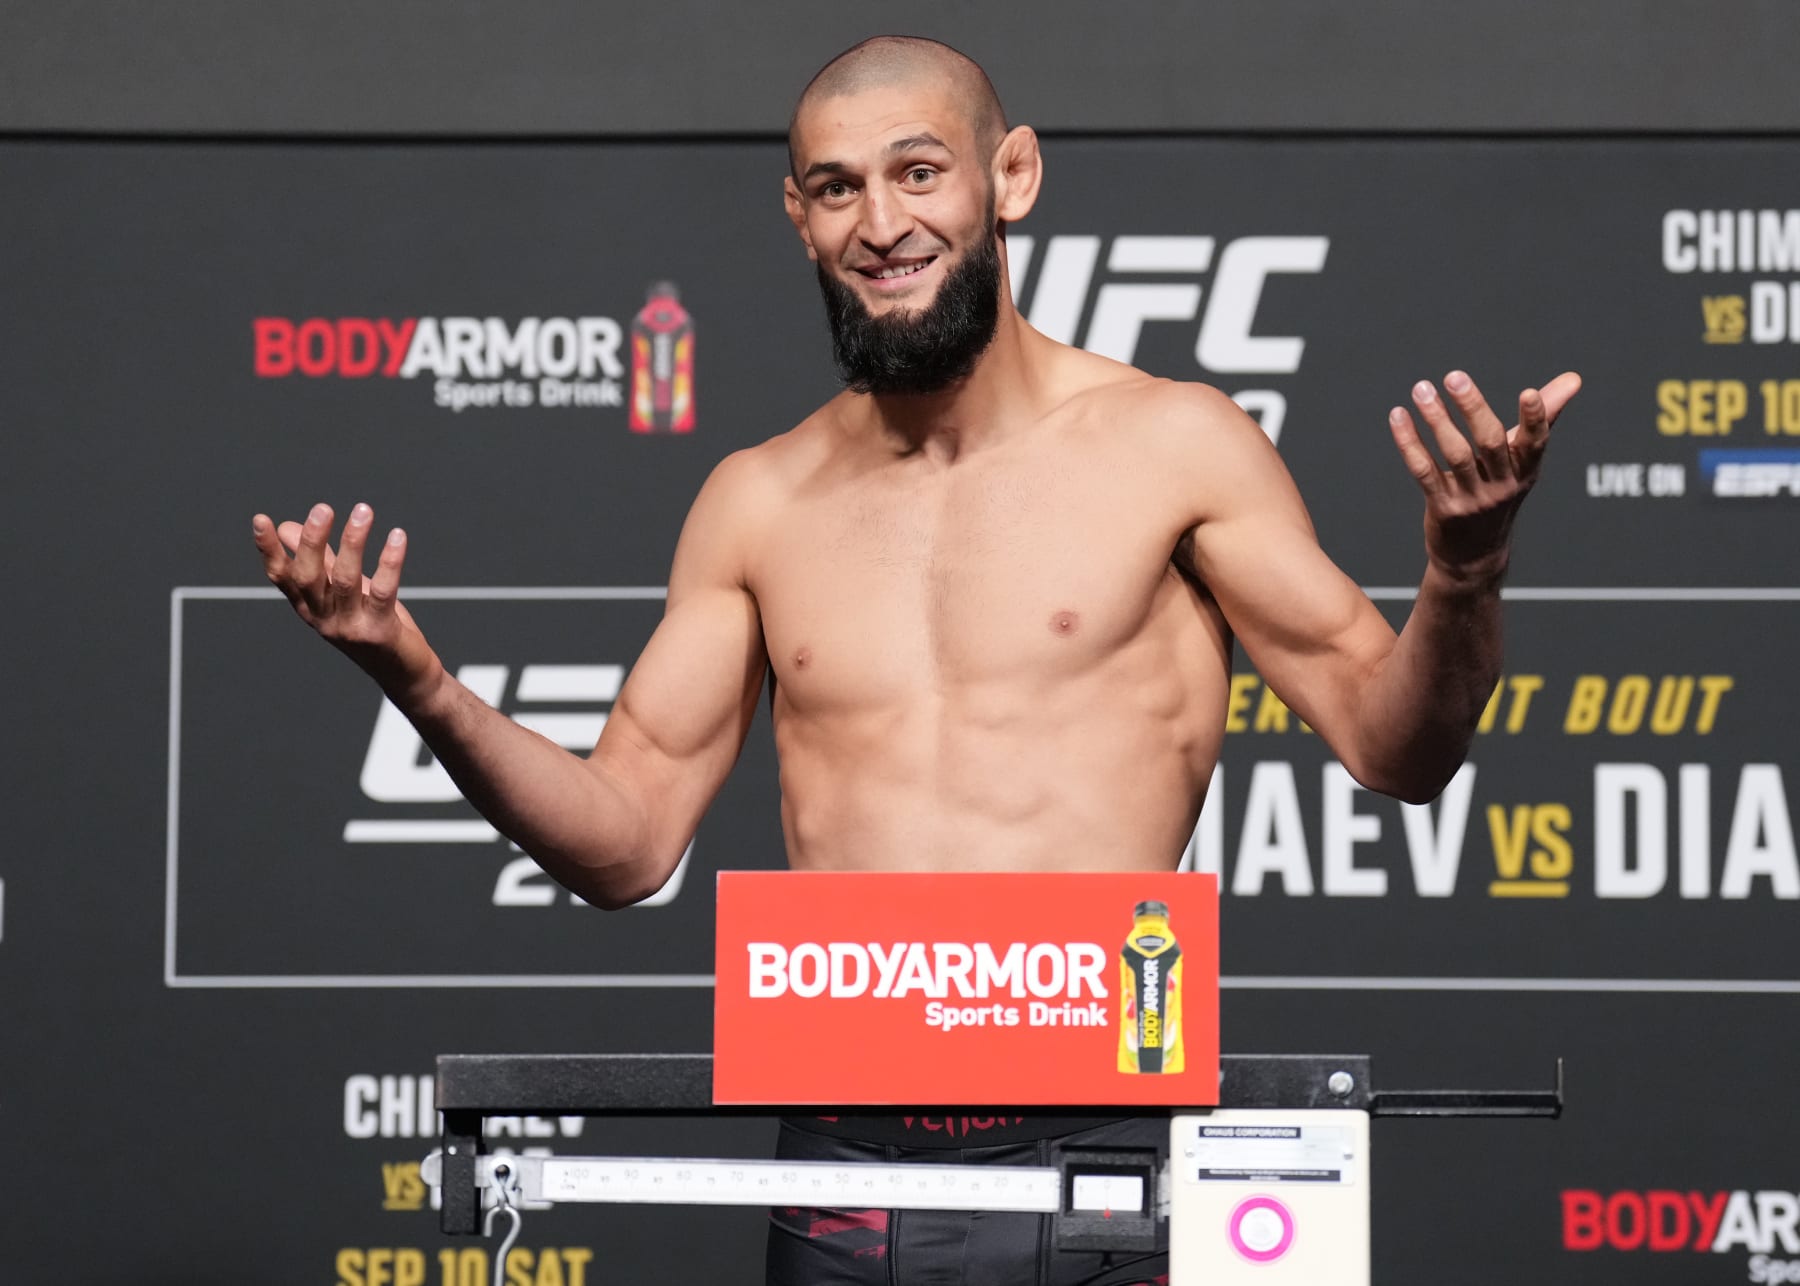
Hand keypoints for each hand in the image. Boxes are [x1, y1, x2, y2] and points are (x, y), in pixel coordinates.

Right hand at [251, 502, 440, 700]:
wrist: (403, 673)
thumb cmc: (371, 625)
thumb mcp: (341, 592)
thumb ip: (319, 561)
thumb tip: (289, 527)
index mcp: (310, 607)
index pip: (282, 577)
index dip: (269, 551)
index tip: (261, 520)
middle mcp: (324, 619)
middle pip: (308, 576)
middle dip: (312, 541)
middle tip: (323, 509)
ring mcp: (350, 627)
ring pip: (345, 579)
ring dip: (353, 542)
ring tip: (363, 511)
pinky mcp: (379, 632)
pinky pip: (384, 591)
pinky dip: (390, 562)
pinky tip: (397, 537)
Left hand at [1387, 369, 1580, 580]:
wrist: (1474, 556)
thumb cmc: (1500, 493)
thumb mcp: (1523, 461)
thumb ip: (1543, 418)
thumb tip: (1574, 379)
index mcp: (1526, 470)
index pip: (1535, 442)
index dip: (1535, 419)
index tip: (1530, 393)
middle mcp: (1502, 486)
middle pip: (1490, 442)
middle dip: (1473, 407)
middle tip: (1454, 376)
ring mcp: (1472, 499)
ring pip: (1455, 454)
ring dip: (1437, 419)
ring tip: (1422, 389)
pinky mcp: (1443, 508)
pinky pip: (1424, 471)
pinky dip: (1410, 443)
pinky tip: (1399, 416)